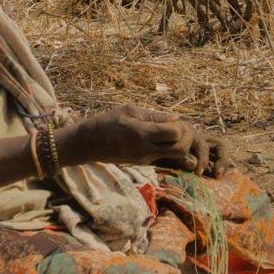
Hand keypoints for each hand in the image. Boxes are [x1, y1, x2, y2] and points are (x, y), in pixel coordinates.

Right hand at [78, 104, 229, 176]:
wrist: (87, 144)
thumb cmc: (106, 121)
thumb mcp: (128, 110)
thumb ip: (153, 116)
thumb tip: (176, 118)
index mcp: (141, 133)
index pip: (175, 133)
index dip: (180, 126)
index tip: (173, 119)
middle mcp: (145, 149)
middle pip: (180, 149)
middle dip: (186, 138)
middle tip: (179, 128)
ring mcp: (145, 159)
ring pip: (174, 156)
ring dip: (178, 144)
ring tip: (169, 132)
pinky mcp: (142, 162)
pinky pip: (163, 156)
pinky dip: (168, 147)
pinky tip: (159, 137)